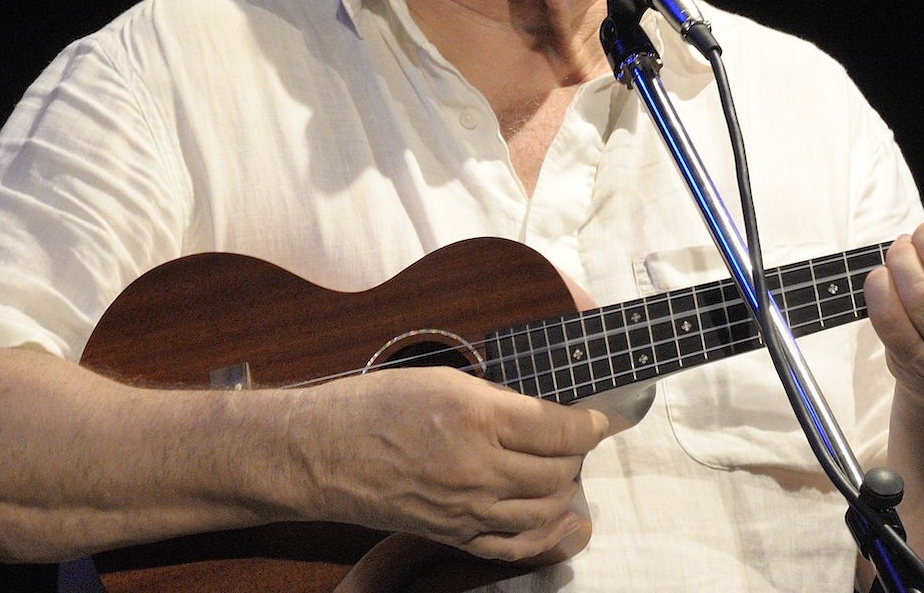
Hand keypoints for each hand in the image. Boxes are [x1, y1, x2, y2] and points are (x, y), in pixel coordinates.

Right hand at [287, 365, 607, 562]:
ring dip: (565, 489)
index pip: (560, 428)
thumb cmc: (375, 406)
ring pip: (544, 509)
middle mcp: (476, 467)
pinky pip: (513, 545)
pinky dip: (545, 534)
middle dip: (578, 454)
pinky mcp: (452, 533)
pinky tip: (562, 519)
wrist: (322, 453)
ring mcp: (465, 508)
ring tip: (563, 469)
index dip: (592, 423)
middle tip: (576, 438)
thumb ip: (499, 398)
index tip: (601, 419)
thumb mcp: (444, 379)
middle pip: (558, 470)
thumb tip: (545, 411)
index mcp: (477, 416)